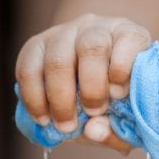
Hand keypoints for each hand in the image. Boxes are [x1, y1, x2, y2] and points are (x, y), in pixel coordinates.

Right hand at [15, 13, 150, 152]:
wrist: (89, 86)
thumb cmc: (115, 100)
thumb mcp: (127, 117)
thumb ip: (117, 128)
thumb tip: (93, 129)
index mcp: (129, 37)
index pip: (130, 40)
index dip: (123, 66)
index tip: (118, 95)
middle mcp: (97, 28)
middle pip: (92, 47)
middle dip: (92, 87)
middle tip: (92, 113)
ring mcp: (64, 33)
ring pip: (58, 58)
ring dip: (60, 98)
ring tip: (65, 126)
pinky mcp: (36, 45)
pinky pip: (27, 68)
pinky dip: (34, 98)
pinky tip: (43, 118)